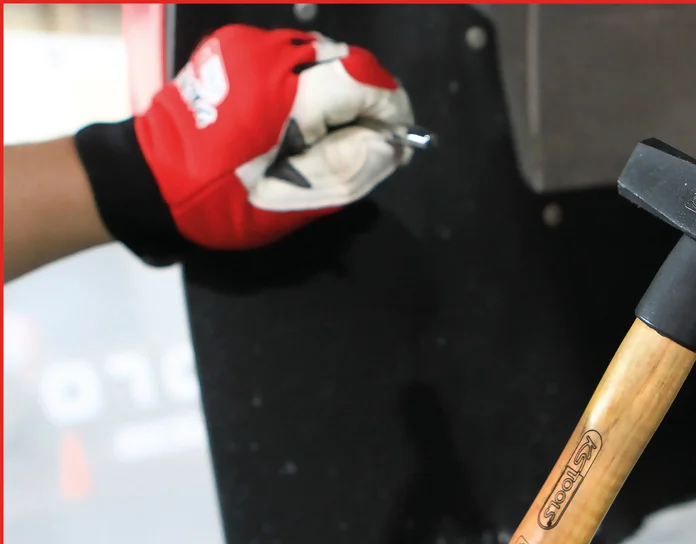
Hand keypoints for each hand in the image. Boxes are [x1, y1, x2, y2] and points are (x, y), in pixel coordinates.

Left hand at [74, 24, 413, 265]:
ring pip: (321, 59)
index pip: (363, 78)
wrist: (151, 182)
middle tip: (355, 146)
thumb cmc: (221, 201)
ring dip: (332, 95)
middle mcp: (266, 54)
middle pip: (346, 63)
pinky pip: (291, 58)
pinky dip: (303, 85)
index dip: (392, 108)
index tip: (396, 139)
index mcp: (281, 92)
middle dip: (362, 103)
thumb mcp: (294, 200)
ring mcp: (247, 43)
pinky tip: (288, 119)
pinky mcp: (234, 44)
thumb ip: (353, 168)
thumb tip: (393, 144)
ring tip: (315, 138)